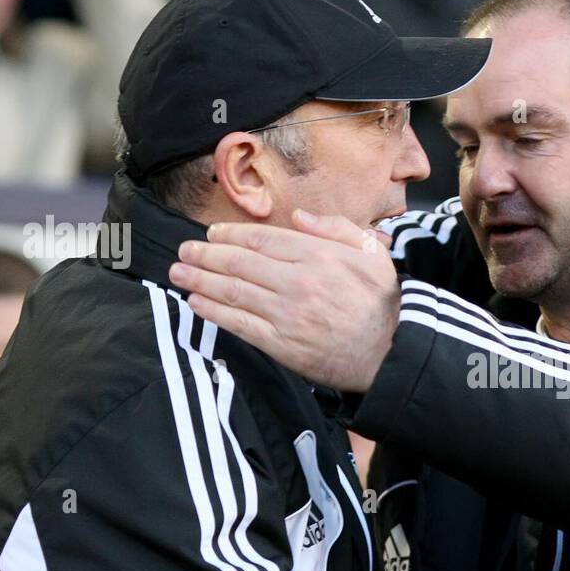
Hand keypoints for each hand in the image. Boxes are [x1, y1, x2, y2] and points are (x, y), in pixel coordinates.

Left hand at [170, 211, 398, 391]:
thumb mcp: (373, 254)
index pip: (262, 238)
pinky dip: (213, 312)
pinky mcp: (282, 344)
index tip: (212, 232)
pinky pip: (239, 324)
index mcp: (318, 256)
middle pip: (239, 262)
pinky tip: (195, 302)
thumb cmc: (382, 303)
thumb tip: (299, 217)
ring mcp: (287, 314)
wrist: (391, 353)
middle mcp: (298, 282)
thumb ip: (336, 229)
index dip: (231, 233)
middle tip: (184, 250)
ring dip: (200, 279)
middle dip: (206, 254)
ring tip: (178, 271)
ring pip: (233, 291)